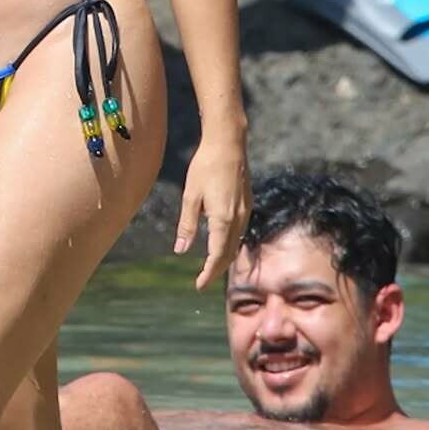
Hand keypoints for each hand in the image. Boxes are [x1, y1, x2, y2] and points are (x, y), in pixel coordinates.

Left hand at [173, 137, 251, 289]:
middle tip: (202, 281)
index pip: (217, 255)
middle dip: (216, 270)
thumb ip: (187, 225)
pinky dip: (230, 243)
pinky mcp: (248, 203)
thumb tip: (180, 250)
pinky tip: (221, 243)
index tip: (198, 285)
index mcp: (224, 219)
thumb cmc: (205, 167)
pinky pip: (240, 231)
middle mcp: (239, 218)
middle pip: (229, 253)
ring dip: (224, 257)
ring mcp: (246, 211)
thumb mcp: (190, 196)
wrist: (228, 144)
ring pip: (237, 243)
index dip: (208, 273)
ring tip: (210, 267)